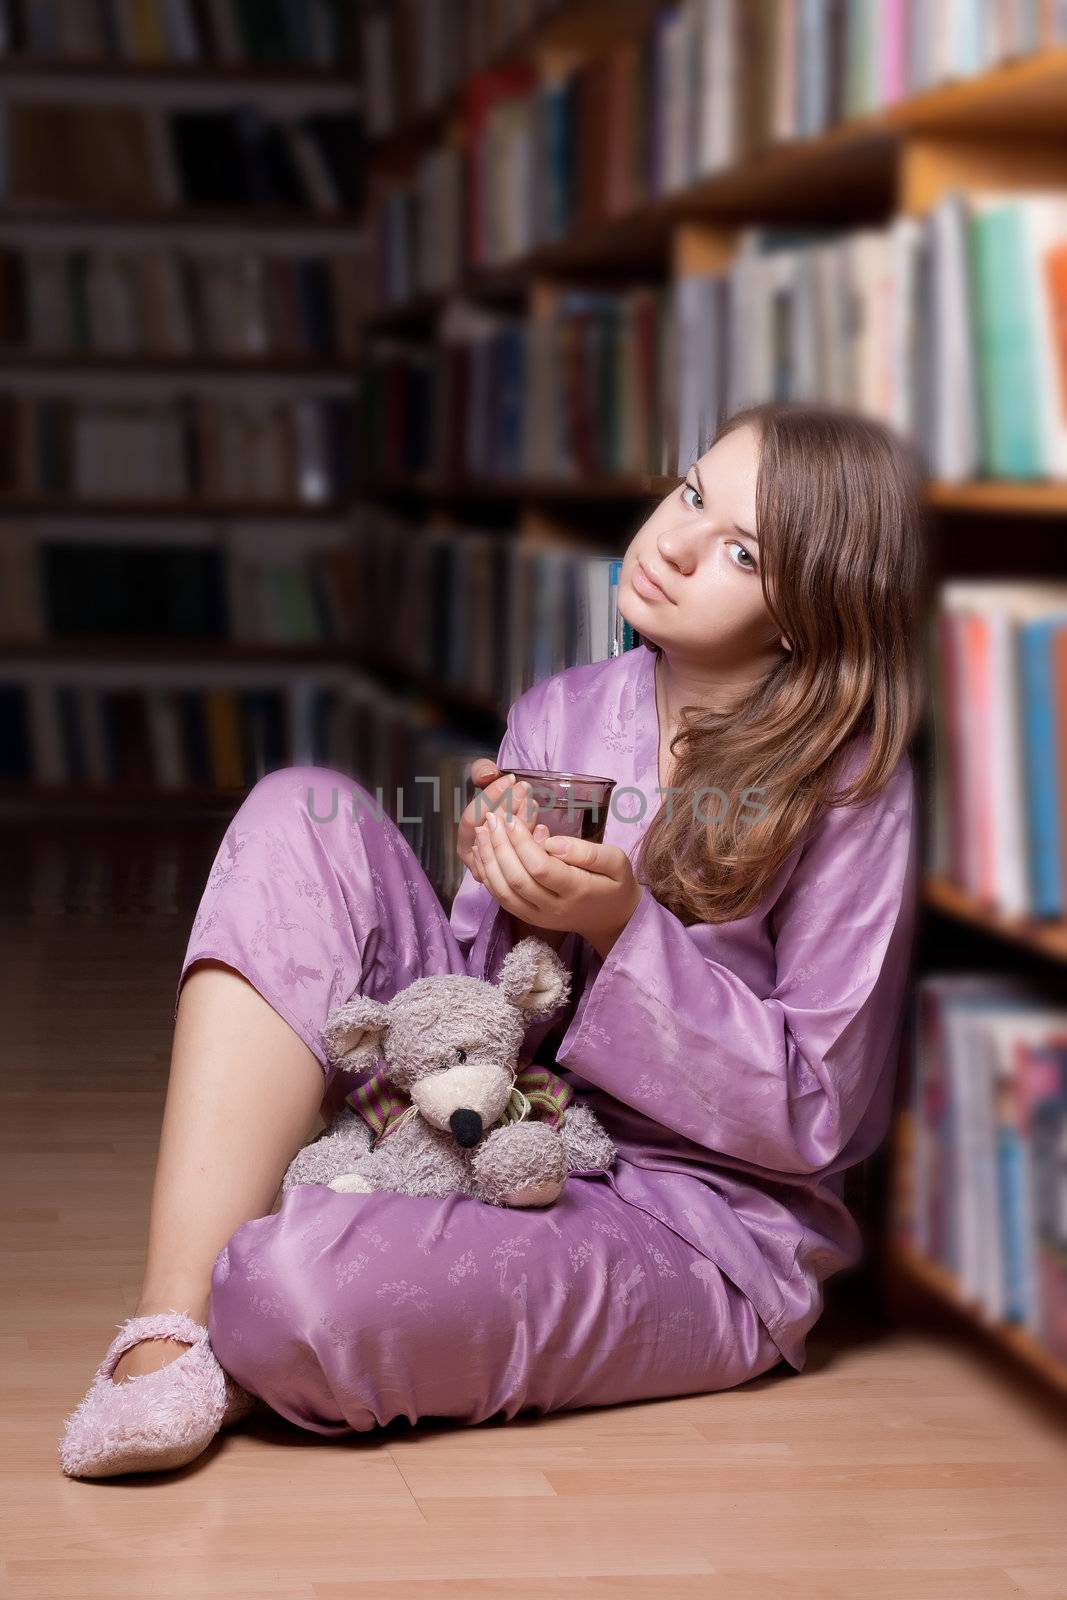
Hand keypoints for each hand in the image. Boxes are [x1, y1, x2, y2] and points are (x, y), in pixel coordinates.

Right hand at [458, 759, 528, 885]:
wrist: (515, 817)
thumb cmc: (498, 801)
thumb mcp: (486, 781)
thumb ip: (481, 771)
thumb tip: (487, 773)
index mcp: (466, 839)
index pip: (472, 819)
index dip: (489, 798)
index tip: (508, 779)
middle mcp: (481, 857)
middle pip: (491, 833)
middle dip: (509, 807)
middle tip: (524, 787)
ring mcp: (500, 868)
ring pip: (510, 848)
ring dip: (523, 823)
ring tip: (533, 802)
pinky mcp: (522, 875)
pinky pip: (527, 863)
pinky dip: (535, 844)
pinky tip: (542, 827)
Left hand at [472, 802, 642, 958]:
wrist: (611, 919)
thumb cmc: (614, 883)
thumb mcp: (616, 862)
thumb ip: (589, 853)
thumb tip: (554, 843)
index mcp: (577, 891)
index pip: (542, 868)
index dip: (522, 843)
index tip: (512, 819)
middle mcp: (554, 908)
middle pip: (517, 880)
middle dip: (500, 847)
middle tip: (492, 818)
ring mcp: (538, 916)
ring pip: (504, 892)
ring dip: (489, 861)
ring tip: (482, 831)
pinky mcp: (528, 918)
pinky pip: (502, 899)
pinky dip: (488, 875)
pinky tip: (482, 852)